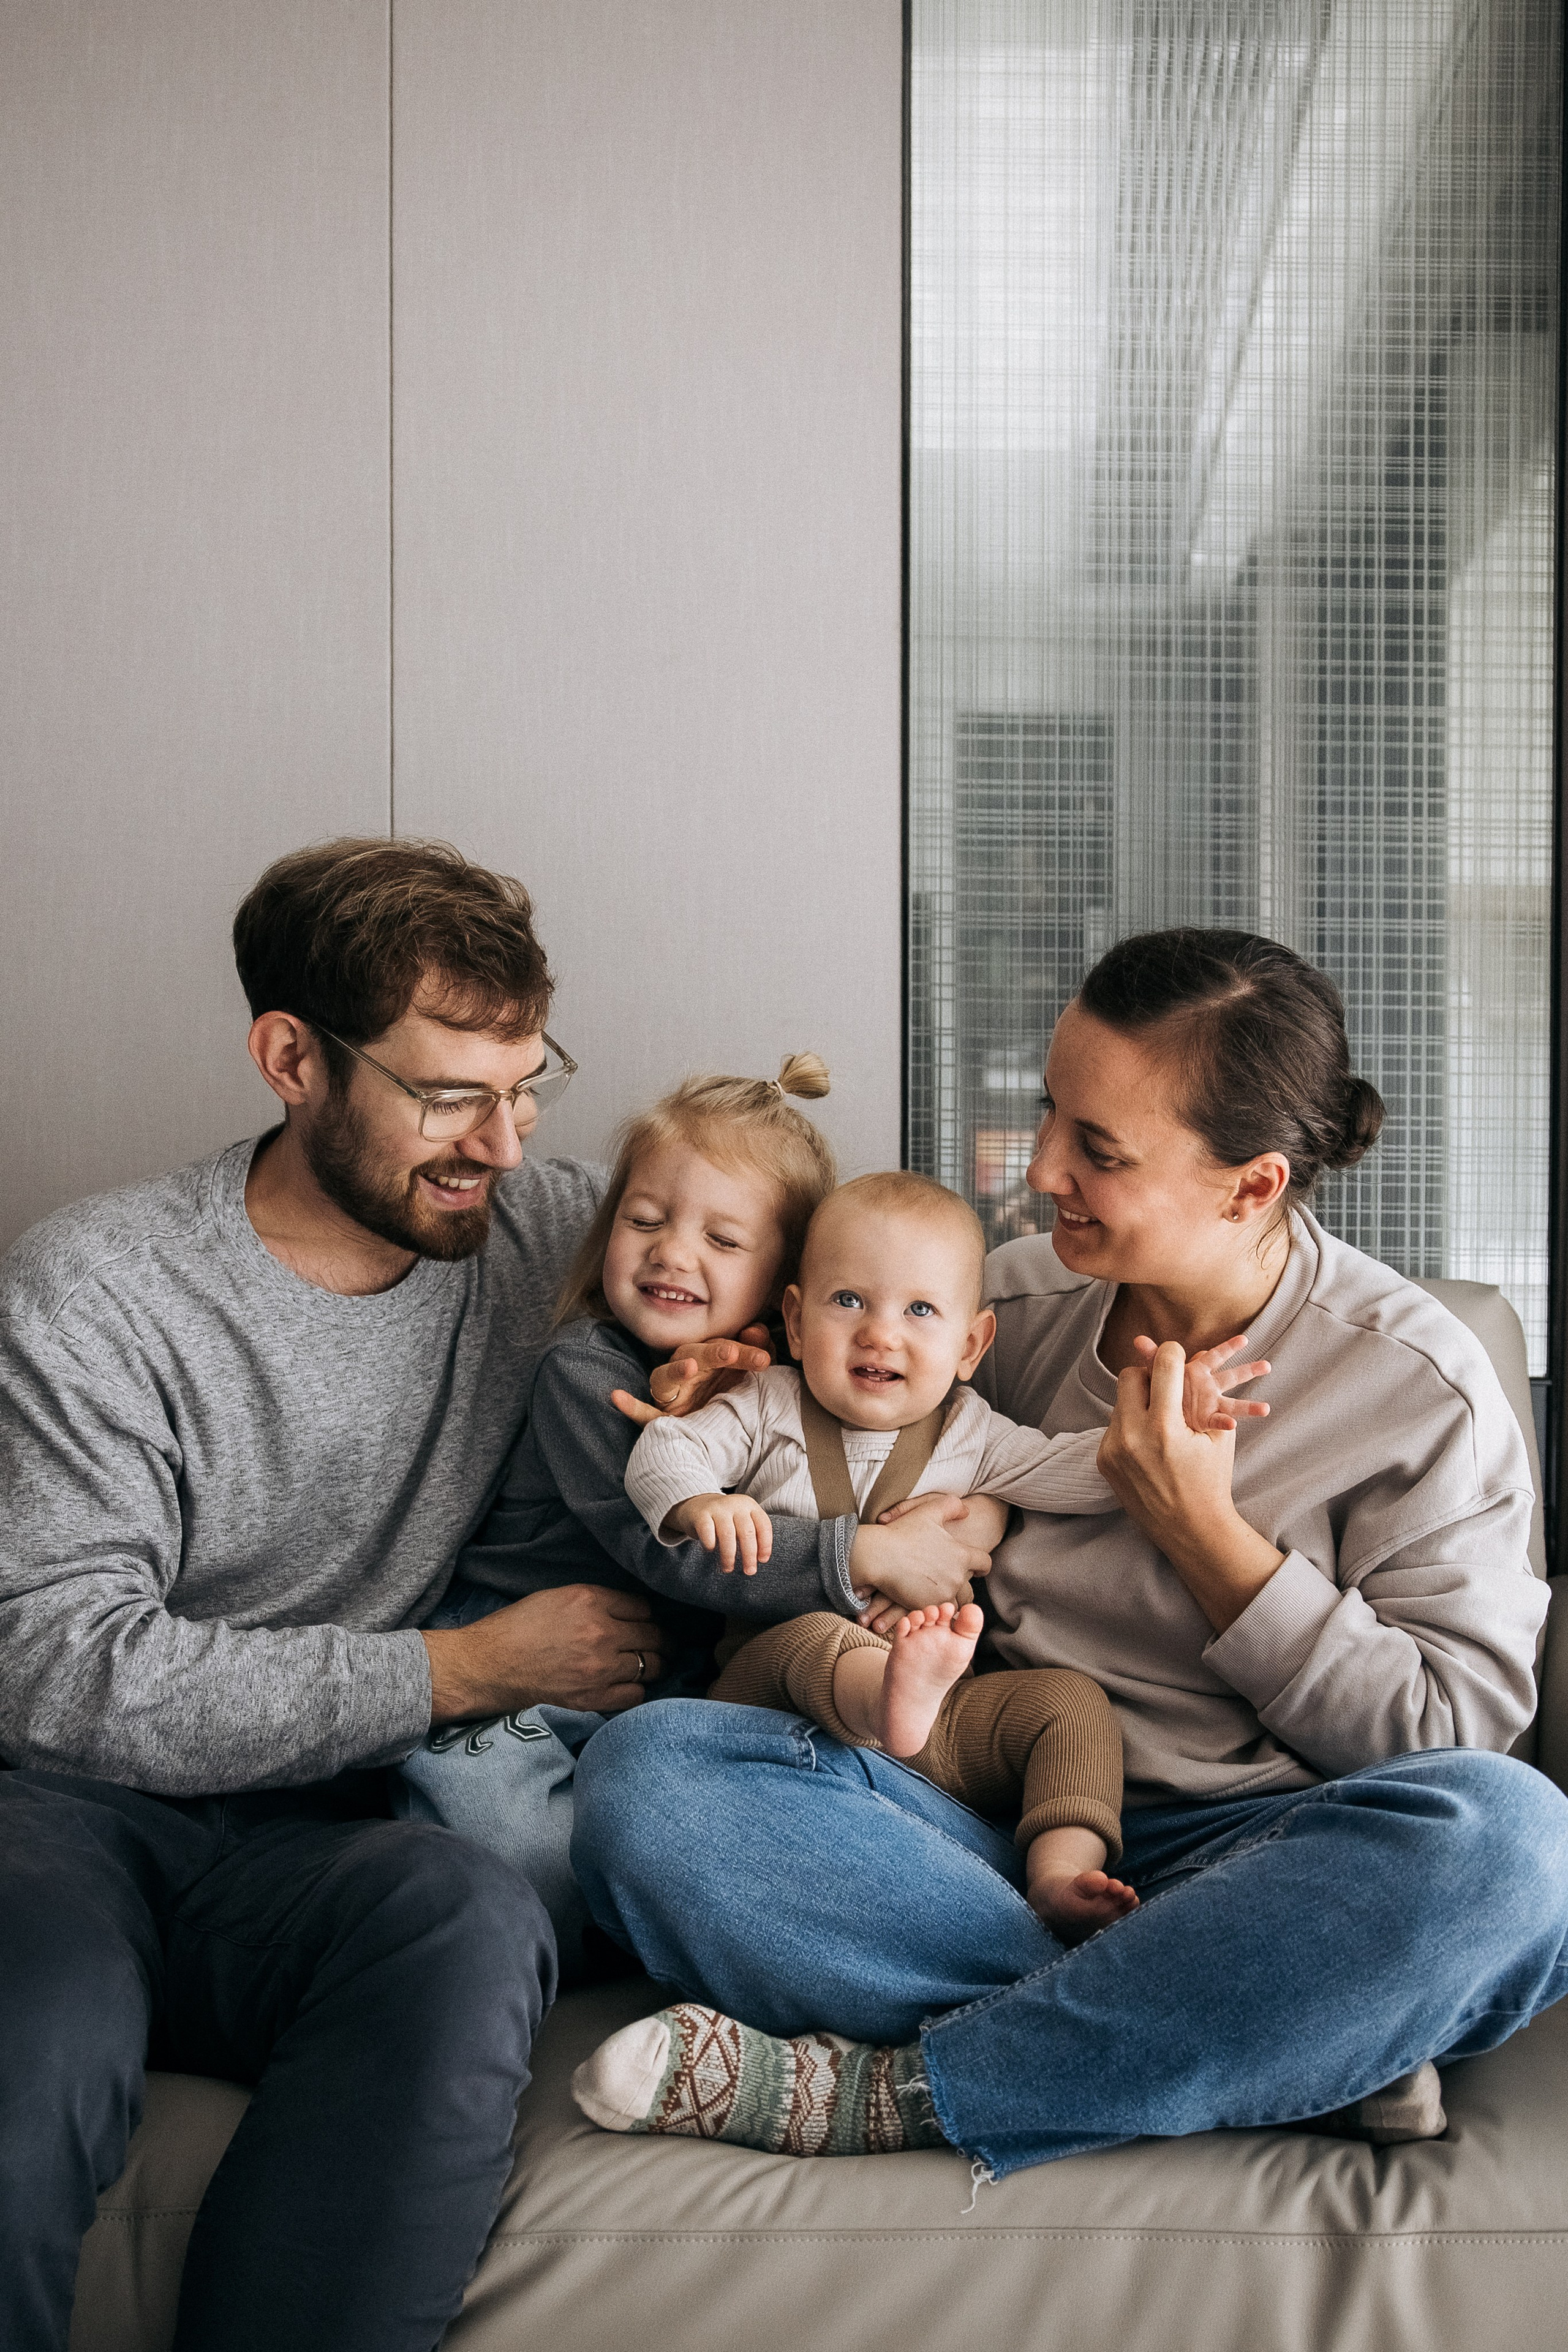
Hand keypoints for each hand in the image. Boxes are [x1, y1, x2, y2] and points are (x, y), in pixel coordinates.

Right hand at [422, 1585, 667, 1721]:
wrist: (486, 1665)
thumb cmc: (515, 1627)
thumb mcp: (556, 1596)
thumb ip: (595, 1601)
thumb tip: (627, 1610)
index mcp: (590, 1601)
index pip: (643, 1606)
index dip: (646, 1614)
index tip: (645, 1621)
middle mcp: (601, 1632)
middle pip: (654, 1635)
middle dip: (661, 1639)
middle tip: (663, 1644)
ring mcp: (599, 1668)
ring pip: (651, 1666)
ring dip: (655, 1664)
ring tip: (654, 1664)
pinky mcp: (591, 1697)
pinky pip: (636, 1695)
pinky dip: (638, 1689)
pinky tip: (630, 1685)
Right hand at [610, 1327, 772, 1426]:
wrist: (723, 1436)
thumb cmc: (733, 1395)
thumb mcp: (749, 1374)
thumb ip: (755, 1351)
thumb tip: (758, 1330)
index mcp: (710, 1358)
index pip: (725, 1346)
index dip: (744, 1350)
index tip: (765, 1358)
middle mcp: (687, 1371)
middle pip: (696, 1355)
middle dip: (715, 1353)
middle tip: (733, 1354)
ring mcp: (671, 1393)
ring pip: (665, 1377)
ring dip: (676, 1370)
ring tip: (690, 1368)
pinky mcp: (660, 1417)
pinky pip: (642, 1412)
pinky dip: (630, 1406)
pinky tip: (617, 1398)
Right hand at [668, 1491, 773, 1574]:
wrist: (697, 1504)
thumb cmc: (725, 1519)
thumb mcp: (741, 1520)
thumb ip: (752, 1534)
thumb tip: (759, 1560)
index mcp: (750, 1505)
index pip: (763, 1525)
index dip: (765, 1545)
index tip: (762, 1560)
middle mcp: (735, 1504)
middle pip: (747, 1532)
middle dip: (749, 1555)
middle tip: (749, 1571)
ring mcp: (718, 1508)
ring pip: (728, 1535)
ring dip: (729, 1556)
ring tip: (728, 1568)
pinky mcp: (701, 1515)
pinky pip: (707, 1533)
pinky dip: (710, 1545)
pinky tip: (710, 1550)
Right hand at [848, 1493, 993, 1625]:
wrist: (879, 1556)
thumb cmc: (903, 1532)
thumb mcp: (929, 1511)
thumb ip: (953, 1506)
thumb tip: (967, 1511)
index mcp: (962, 1556)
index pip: (984, 1564)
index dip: (981, 1565)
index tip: (977, 1569)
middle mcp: (956, 1578)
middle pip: (970, 1590)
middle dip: (964, 1587)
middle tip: (952, 1584)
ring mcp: (942, 1595)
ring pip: (954, 1604)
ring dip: (949, 1600)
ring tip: (938, 1595)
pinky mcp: (926, 1607)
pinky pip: (936, 1612)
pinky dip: (932, 1608)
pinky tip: (924, 1600)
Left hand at [1098, 1342, 1283, 1633]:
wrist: (1191, 1530)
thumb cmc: (1211, 1480)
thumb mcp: (1216, 1433)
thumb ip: (1199, 1392)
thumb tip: (1187, 1353)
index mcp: (1165, 1428)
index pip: (1162, 1366)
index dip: (1172, 1353)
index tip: (1176, 1353)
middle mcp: (1132, 1437)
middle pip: (1129, 1375)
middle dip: (1149, 1375)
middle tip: (1167, 1387)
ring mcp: (1112, 1450)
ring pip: (1120, 1401)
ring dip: (1140, 1402)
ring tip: (1162, 1421)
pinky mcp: (1103, 1461)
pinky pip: (1114, 1425)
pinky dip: (1131, 1425)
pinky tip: (1150, 1444)